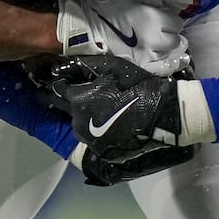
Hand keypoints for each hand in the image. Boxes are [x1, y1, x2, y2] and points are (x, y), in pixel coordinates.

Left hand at [27, 54, 196, 185]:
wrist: (167, 117)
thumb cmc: (139, 87)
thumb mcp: (112, 68)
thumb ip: (84, 66)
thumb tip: (62, 65)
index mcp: (79, 101)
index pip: (57, 90)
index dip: (56, 83)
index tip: (52, 79)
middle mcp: (79, 123)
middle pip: (65, 110)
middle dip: (65, 102)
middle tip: (71, 94)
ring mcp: (91, 141)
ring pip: (79, 125)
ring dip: (82, 117)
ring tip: (98, 110)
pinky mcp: (104, 153)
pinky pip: (93, 139)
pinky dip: (96, 131)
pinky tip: (109, 124)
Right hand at [56, 0, 189, 76]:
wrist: (82, 28)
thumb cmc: (104, 7)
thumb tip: (164, 8)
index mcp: (152, 18)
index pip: (176, 22)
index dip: (170, 19)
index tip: (164, 18)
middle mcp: (154, 39)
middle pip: (175, 39)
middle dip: (171, 34)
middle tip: (163, 31)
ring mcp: (148, 56)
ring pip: (170, 54)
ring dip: (171, 49)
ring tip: (167, 45)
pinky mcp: (139, 67)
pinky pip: (162, 69)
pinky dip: (171, 65)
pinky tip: (175, 61)